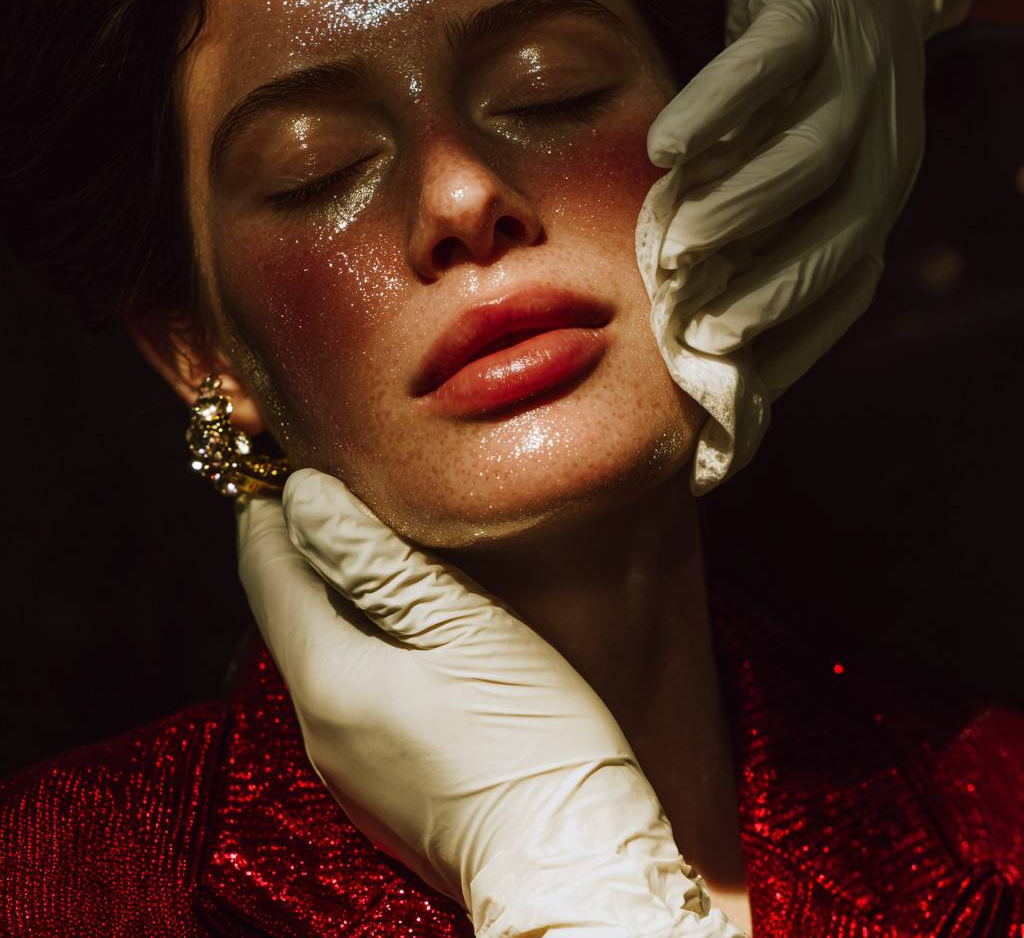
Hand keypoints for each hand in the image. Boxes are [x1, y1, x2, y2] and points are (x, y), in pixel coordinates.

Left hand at [237, 468, 747, 936]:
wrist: (569, 863)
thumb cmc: (527, 735)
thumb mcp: (458, 627)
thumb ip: (373, 560)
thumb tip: (303, 497)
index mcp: (324, 679)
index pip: (265, 572)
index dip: (263, 510)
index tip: (277, 457)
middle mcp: (315, 725)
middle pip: (286, 611)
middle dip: (295, 544)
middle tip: (326, 481)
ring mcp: (344, 762)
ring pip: (316, 650)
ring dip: (327, 590)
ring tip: (365, 535)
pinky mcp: (377, 783)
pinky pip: (345, 689)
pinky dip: (353, 636)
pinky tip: (398, 619)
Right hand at [637, 0, 973, 493]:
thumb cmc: (803, 90)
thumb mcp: (802, 167)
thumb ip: (770, 232)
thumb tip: (707, 321)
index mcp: (879, 186)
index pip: (846, 273)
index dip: (791, 322)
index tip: (723, 358)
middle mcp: (882, 136)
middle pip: (839, 226)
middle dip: (768, 282)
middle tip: (695, 323)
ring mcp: (853, 70)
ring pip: (811, 155)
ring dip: (741, 209)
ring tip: (678, 249)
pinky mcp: (811, 3)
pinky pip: (772, 63)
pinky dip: (719, 108)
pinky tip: (667, 148)